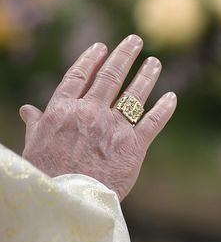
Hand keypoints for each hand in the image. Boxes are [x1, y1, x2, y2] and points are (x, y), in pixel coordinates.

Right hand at [21, 35, 176, 200]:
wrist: (68, 200)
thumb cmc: (47, 175)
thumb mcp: (35, 146)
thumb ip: (38, 124)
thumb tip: (29, 110)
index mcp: (63, 110)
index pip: (79, 76)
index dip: (91, 60)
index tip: (102, 48)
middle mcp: (90, 112)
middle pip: (110, 77)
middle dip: (124, 56)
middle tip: (135, 41)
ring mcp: (113, 127)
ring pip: (134, 94)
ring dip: (147, 75)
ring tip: (154, 62)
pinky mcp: (134, 145)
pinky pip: (153, 121)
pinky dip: (164, 108)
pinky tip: (172, 97)